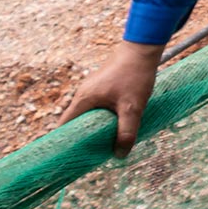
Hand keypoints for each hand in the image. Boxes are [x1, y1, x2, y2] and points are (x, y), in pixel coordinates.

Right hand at [59, 40, 164, 154]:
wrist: (143, 50)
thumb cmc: (135, 76)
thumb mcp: (132, 107)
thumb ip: (126, 132)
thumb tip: (119, 155)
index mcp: (83, 100)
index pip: (64, 127)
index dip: (66, 143)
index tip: (71, 158)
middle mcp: (83, 95)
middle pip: (76, 123)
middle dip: (83, 139)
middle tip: (92, 156)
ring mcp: (92, 90)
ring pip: (88, 116)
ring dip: (94, 129)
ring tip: (105, 144)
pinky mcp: (102, 87)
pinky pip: (96, 108)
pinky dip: (101, 119)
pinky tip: (115, 126)